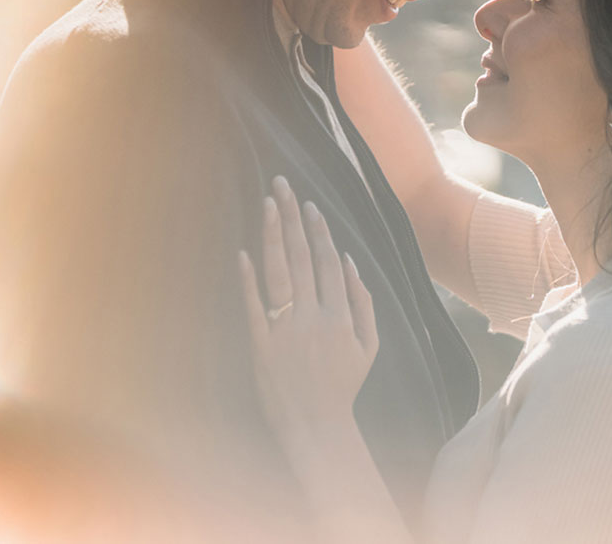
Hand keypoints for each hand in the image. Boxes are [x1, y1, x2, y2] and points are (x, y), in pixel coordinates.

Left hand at [239, 175, 378, 441]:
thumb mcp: (368, 346)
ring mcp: (286, 330)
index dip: (317, 230)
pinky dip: (248, 279)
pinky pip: (254, 307)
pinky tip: (243, 252)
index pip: (327, 261)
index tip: (308, 203)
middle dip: (292, 218)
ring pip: (279, 273)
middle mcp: (313, 317)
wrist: (317, 426)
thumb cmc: (343, 385)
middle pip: (301, 257)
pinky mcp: (261, 345)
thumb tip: (351, 262)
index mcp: (340, 315)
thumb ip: (363, 303)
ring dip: (272, 236)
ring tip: (267, 204)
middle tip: (281, 184)